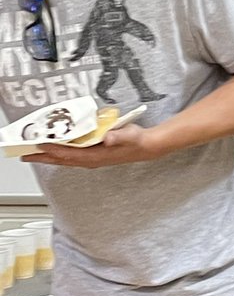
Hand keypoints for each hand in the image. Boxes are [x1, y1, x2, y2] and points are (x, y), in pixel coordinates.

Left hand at [22, 124, 161, 168]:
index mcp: (96, 156)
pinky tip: (54, 149)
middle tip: (25, 154)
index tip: (39, 144)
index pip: (69, 154)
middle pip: (62, 160)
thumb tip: (109, 138)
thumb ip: (119, 137)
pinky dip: (59, 153)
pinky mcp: (92, 155)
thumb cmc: (136, 140)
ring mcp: (91, 159)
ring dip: (49, 156)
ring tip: (34, 152)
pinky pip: (71, 156)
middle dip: (43, 157)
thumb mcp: (129, 136)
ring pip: (64, 159)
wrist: (146, 147)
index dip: (53, 150)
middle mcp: (91, 160)